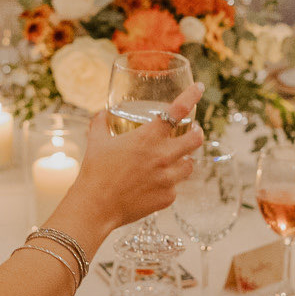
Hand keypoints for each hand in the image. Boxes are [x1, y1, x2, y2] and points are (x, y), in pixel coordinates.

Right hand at [71, 83, 205, 230]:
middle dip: (197, 133)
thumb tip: (102, 113)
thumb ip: (101, 123)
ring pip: (190, 165)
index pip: (178, 110)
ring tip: (174, 160)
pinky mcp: (168, 197)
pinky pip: (175, 187)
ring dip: (184, 160)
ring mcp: (168, 178)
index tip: (199, 88)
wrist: (95, 207)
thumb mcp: (96, 142)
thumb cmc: (95, 172)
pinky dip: (168, 184)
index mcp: (148, 137)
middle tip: (194, 131)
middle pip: (195, 139)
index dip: (192, 96)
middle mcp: (163, 156)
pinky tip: (155, 185)